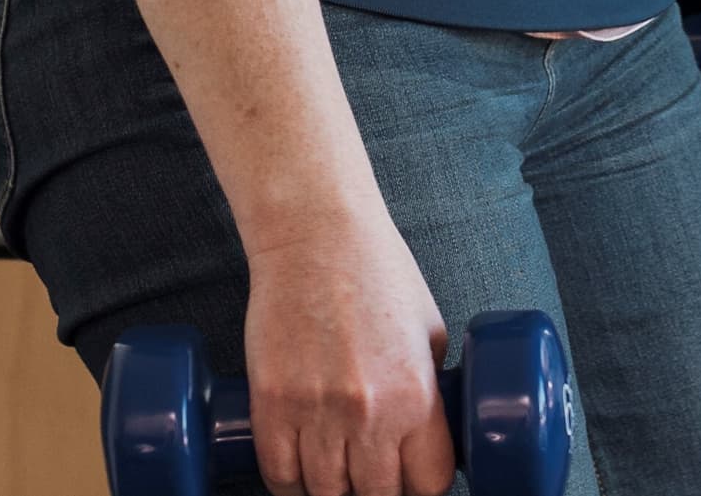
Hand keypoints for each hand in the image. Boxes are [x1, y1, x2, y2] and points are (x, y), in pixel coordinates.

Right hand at [121, 0, 451, 495]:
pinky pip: (279, 471)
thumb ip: (429, 391)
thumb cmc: (377, 271)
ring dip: (330, 488)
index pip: (427, 487)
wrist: (315, 231)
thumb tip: (429, 439)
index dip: (418, 489)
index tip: (408, 481)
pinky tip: (298, 470)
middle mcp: (370, 412)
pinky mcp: (271, 399)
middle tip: (368, 474)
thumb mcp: (429, 333)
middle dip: (373, 491)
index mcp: (418, 397)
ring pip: (324, 492)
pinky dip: (289, 481)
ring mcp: (316, 409)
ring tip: (334, 471)